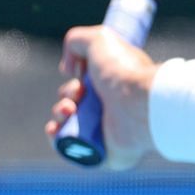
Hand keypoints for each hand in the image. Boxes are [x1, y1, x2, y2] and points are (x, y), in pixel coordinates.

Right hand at [46, 25, 157, 169]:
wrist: (138, 105)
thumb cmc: (123, 72)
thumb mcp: (99, 40)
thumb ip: (77, 40)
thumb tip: (68, 67)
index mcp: (115, 88)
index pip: (85, 88)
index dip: (73, 82)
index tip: (75, 74)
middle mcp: (112, 110)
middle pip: (73, 105)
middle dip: (65, 97)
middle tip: (76, 96)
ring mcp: (107, 133)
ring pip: (68, 125)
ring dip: (59, 114)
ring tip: (69, 110)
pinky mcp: (102, 153)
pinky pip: (71, 149)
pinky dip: (57, 139)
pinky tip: (56, 129)